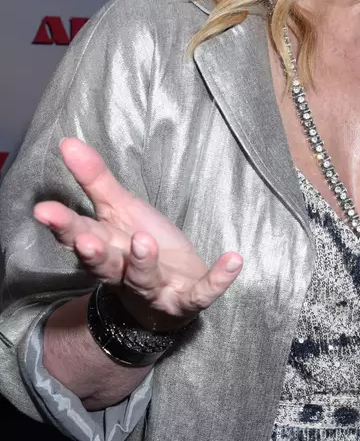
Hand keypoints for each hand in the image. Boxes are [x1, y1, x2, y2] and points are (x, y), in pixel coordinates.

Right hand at [34, 138, 242, 330]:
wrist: (168, 298)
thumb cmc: (141, 247)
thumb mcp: (120, 210)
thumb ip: (96, 180)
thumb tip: (68, 141)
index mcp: (106, 247)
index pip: (79, 235)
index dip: (62, 226)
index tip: (45, 211)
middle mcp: (124, 273)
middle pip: (106, 264)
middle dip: (95, 254)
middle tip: (87, 242)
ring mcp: (156, 289)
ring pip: (144, 279)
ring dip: (143, 262)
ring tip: (143, 241)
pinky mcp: (188, 299)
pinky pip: (203, 292)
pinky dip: (218, 279)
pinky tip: (234, 260)